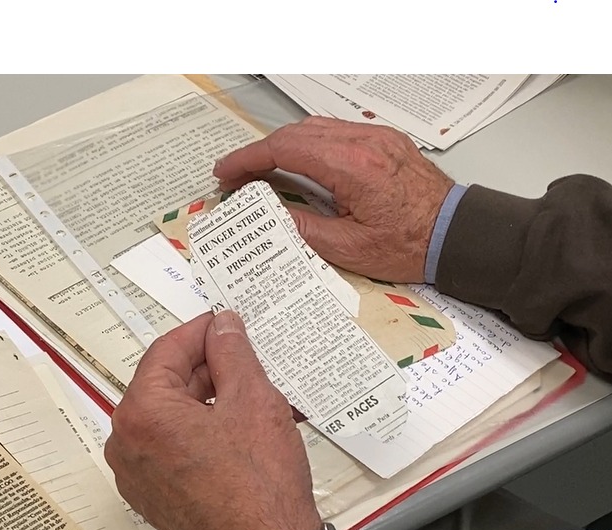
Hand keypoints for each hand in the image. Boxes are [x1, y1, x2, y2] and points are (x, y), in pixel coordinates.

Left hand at [104, 311, 321, 529]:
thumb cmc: (258, 486)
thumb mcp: (252, 400)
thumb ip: (232, 353)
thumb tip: (222, 326)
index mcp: (141, 413)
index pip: (165, 351)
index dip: (201, 332)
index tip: (227, 323)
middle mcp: (125, 442)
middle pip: (165, 384)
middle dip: (207, 369)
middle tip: (247, 359)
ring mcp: (135, 473)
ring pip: (170, 417)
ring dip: (208, 401)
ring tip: (251, 395)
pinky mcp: (152, 496)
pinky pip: (171, 447)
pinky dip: (200, 431)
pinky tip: (237, 430)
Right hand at [214, 117, 454, 282]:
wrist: (458, 234)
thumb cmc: (410, 245)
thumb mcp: (348, 248)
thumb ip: (302, 228)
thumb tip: (266, 216)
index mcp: (351, 167)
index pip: (285, 149)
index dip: (248, 159)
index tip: (225, 172)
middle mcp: (363, 143)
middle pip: (295, 134)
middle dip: (259, 153)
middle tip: (236, 177)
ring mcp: (376, 138)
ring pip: (313, 129)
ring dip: (282, 147)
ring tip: (260, 173)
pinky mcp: (384, 142)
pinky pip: (335, 132)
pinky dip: (307, 145)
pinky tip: (297, 165)